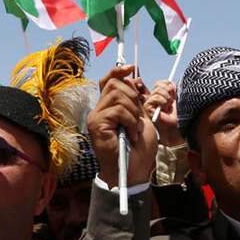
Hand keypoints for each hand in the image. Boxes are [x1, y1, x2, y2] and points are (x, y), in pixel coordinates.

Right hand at [88, 65, 156, 188]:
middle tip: (138, 117)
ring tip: (135, 129)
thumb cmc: (139, 150)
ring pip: (116, 95)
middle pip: (114, 84)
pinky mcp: (96, 124)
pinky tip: (131, 135)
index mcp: (110, 107)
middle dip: (132, 96)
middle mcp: (99, 110)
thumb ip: (136, 100)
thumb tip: (133, 78)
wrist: (134, 172)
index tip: (132, 67)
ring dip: (133, 111)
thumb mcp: (142, 119)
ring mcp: (96, 117)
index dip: (118, 71)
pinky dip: (130, 121)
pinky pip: (117, 109)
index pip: (108, 81)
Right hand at [144, 80, 180, 146]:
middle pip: (158, 84)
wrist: (175, 126)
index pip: (160, 82)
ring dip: (166, 98)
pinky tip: (164, 108)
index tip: (171, 89)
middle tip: (171, 100)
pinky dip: (162, 102)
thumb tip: (170, 82)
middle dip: (168, 91)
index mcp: (159, 93)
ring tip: (168, 106)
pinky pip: (154, 98)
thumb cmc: (176, 115)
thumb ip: (172, 89)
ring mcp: (149, 102)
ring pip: (157, 90)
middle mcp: (152, 97)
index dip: (166, 83)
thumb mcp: (176, 99)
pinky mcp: (147, 107)